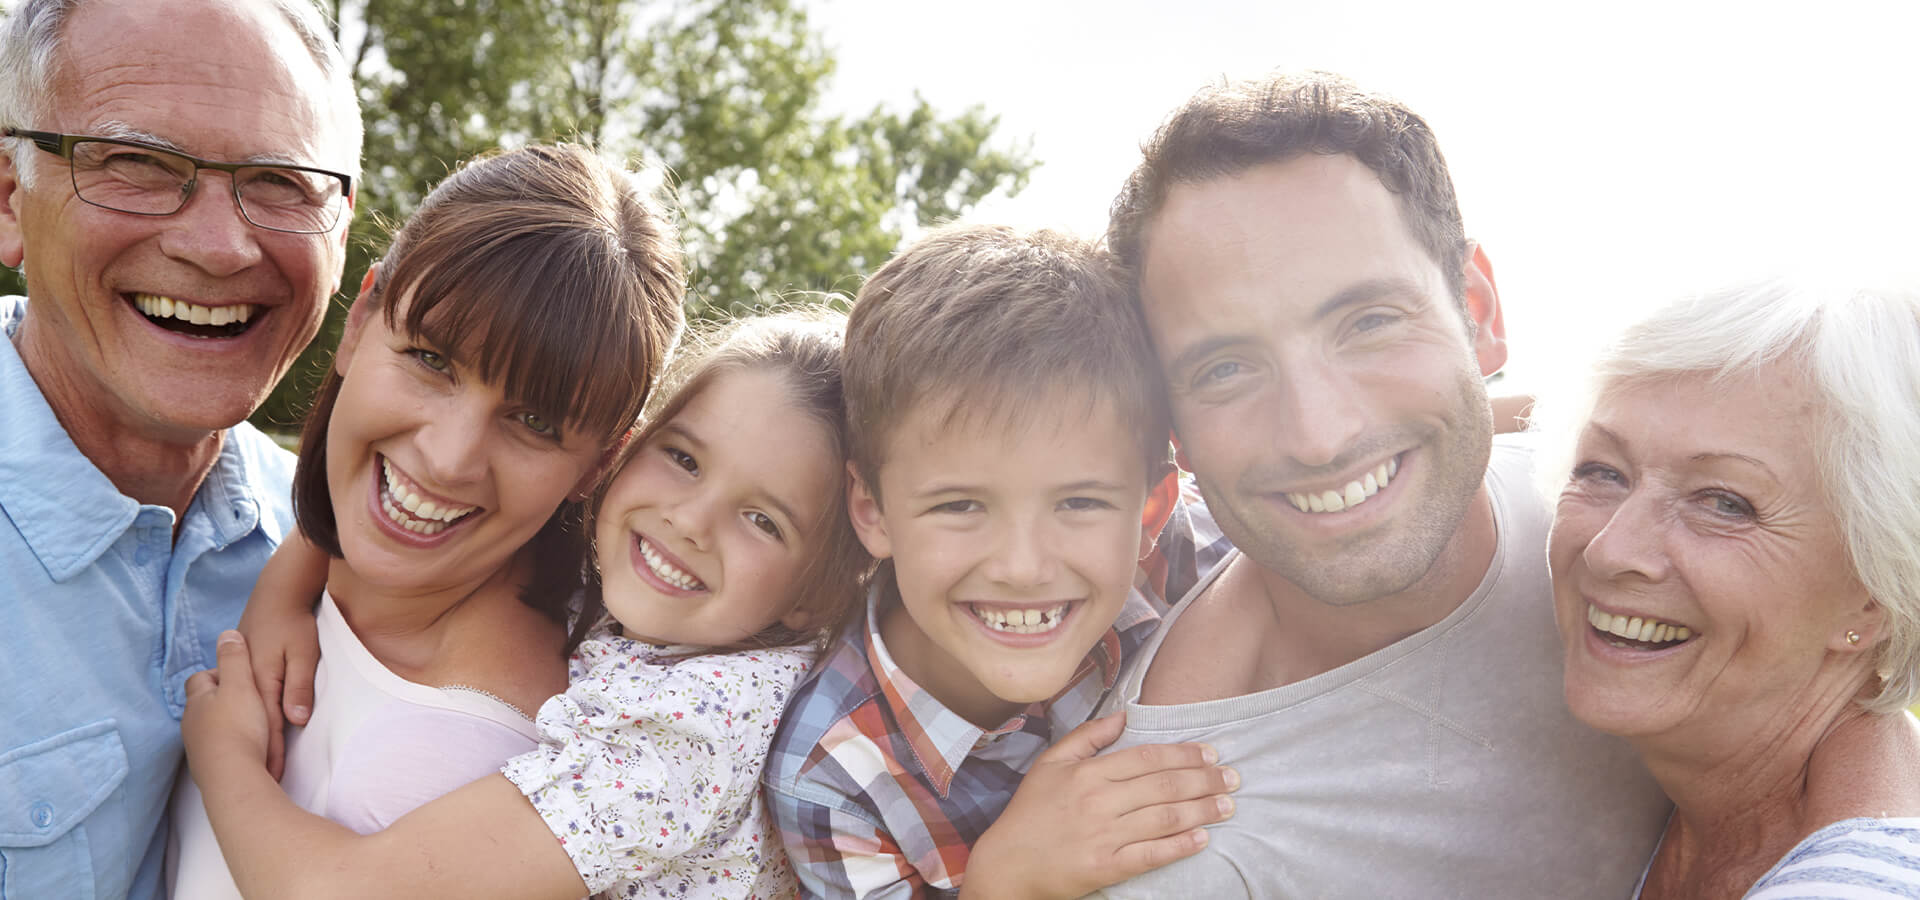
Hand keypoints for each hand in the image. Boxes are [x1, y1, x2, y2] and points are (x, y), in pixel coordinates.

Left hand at [182, 631, 272, 778]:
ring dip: (226, 726)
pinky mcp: (209, 771)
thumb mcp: (241, 684)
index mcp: (199, 700)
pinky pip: (218, 752)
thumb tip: (226, 634)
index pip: (200, 678)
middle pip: (203, 706)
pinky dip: (230, 748)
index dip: (217, 673)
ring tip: (251, 727)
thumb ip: (234, 658)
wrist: (234, 779)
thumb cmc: (239, 727)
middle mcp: (192, 724)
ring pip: (210, 730)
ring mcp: (198, 749)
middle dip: (221, 702)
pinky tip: (247, 751)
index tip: (239, 676)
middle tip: (247, 701)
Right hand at [237, 594, 318, 779]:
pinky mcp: (240, 673)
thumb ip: (298, 685)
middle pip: (253, 726)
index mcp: (259, 681)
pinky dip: (244, 722)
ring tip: (254, 772)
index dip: (273, 753)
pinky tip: (243, 737)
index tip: (276, 779)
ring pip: (243, 717)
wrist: (275, 594)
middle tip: (266, 788)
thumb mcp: (302, 651)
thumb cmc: (292, 622)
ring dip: (249, 742)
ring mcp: (239, 678)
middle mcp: (244, 683)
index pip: (269, 725)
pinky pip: (240, 704)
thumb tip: (296, 720)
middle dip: (259, 756)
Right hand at [961, 712, 1237, 898]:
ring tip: (1227, 805)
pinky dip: (1180, 846)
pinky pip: (1151, 854)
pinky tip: (1202, 838)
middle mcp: (1099, 801)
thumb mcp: (1050, 764)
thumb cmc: (1029, 813)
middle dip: (1204, 781)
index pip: (1147, 758)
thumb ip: (1087, 737)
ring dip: (1202, 810)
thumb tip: (1123, 715)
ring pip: (1164, 818)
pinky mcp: (1107, 867)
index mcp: (1088, 773)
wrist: (1008, 864)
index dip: (1184, 755)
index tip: (1211, 754)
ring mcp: (1104, 835)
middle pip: (1164, 786)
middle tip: (1233, 778)